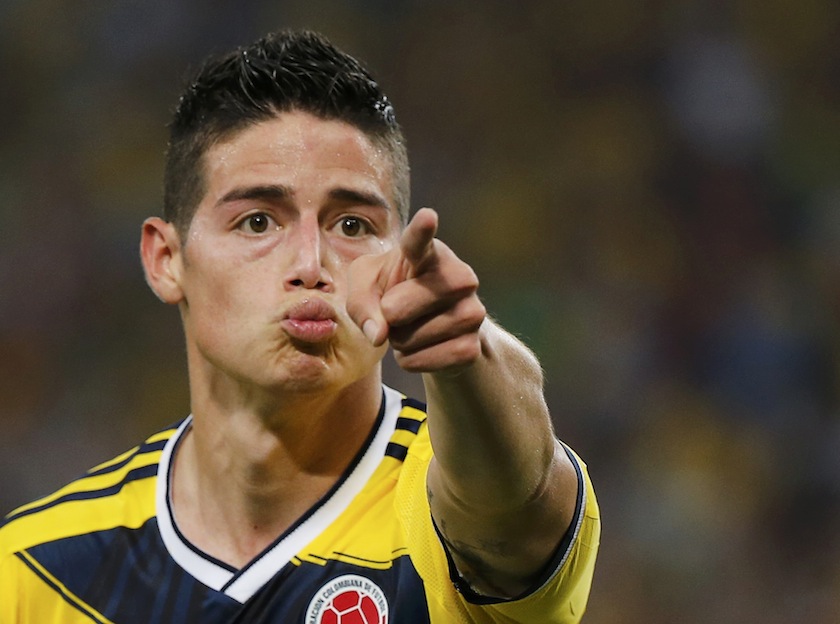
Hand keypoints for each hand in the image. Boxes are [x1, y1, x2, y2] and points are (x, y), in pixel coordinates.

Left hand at [347, 208, 485, 373]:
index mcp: (428, 253)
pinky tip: (422, 347)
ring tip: (412, 327)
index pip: (420, 242)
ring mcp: (472, 311)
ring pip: (409, 338)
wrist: (436, 327)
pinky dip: (411, 360)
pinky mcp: (473, 346)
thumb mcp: (365, 287)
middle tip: (397, 310)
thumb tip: (379, 335)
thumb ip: (360, 302)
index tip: (427, 217)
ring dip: (399, 341)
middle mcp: (459, 276)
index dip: (422, 231)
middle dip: (385, 316)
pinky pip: (423, 362)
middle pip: (396, 307)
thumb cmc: (393, 293)